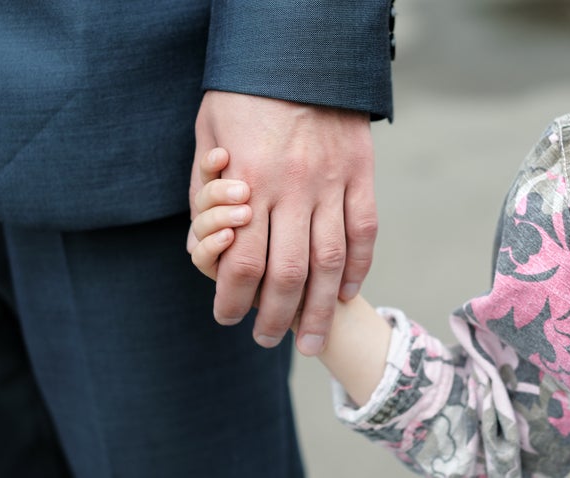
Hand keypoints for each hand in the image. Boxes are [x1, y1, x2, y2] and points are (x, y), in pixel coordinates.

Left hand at [190, 91, 377, 355]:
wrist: (299, 51)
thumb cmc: (244, 93)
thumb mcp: (207, 135)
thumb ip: (205, 190)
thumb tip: (208, 241)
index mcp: (249, 181)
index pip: (241, 261)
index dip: (233, 299)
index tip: (228, 317)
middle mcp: (292, 189)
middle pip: (288, 273)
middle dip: (275, 317)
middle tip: (268, 340)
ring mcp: (332, 183)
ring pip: (331, 263)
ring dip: (321, 310)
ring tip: (312, 342)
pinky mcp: (361, 174)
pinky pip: (364, 231)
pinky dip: (359, 268)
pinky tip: (347, 293)